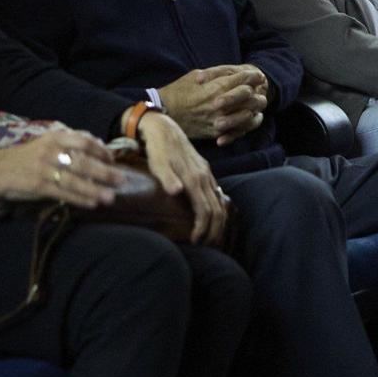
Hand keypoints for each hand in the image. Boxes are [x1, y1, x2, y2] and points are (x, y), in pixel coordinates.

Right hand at [0, 130, 121, 207]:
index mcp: (55, 137)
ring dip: (95, 190)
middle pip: (84, 162)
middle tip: (121, 180)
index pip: (84, 141)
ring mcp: (45, 169)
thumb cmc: (24, 157)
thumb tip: (95, 156)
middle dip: (105, 172)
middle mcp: (52, 151)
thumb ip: (66, 147)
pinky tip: (92, 204)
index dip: (102, 151)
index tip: (113, 159)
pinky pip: (65, 193)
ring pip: (76, 180)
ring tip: (110, 197)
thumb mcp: (45, 144)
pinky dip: (80, 199)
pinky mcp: (39, 186)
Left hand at [138, 112, 228, 244]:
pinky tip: (211, 219)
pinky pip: (217, 196)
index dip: (202, 229)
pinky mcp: (205, 172)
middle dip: (214, 232)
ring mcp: (207, 175)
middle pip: (217, 211)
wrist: (164, 128)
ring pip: (220, 203)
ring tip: (209, 239)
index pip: (205, 211)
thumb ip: (166, 178)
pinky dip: (218, 211)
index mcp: (194, 179)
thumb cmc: (157, 149)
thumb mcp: (157, 163)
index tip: (194, 242)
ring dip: (218, 224)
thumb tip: (176, 191)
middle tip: (205, 248)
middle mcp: (205, 178)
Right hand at [157, 65, 268, 144]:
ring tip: (257, 104)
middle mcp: (220, 106)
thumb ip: (219, 74)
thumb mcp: (197, 74)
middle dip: (257, 92)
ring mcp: (219, 121)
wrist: (164, 112)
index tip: (257, 75)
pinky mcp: (216, 132)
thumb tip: (237, 73)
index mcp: (216, 88)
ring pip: (248, 115)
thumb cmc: (180, 90)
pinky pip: (239, 130)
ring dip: (255, 108)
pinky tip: (251, 117)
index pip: (245, 81)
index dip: (254, 76)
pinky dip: (248, 123)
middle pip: (251, 98)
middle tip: (259, 89)